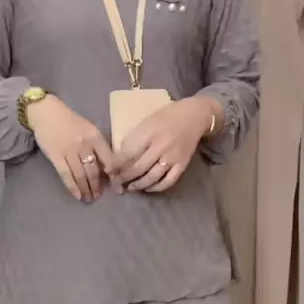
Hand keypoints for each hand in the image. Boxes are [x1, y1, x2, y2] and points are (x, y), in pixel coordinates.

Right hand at [27, 95, 119, 200]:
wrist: (46, 112)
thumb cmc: (70, 121)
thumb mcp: (89, 129)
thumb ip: (98, 146)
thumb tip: (106, 168)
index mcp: (96, 136)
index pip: (109, 160)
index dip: (115, 177)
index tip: (118, 189)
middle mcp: (85, 144)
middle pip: (94, 170)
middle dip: (98, 186)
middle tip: (98, 196)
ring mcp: (69, 150)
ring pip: (81, 174)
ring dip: (86, 189)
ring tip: (89, 198)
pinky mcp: (56, 156)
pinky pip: (66, 174)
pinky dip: (72, 187)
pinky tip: (77, 195)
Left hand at [107, 96, 221, 192]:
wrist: (195, 115)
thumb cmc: (167, 115)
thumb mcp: (147, 121)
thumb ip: (135, 137)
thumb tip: (120, 156)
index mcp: (149, 132)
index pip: (128, 153)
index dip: (116, 165)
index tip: (109, 171)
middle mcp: (161, 146)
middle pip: (138, 167)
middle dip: (124, 178)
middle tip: (117, 183)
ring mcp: (172, 157)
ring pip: (151, 177)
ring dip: (138, 185)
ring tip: (130, 187)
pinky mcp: (182, 165)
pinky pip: (168, 181)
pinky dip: (156, 187)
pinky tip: (148, 188)